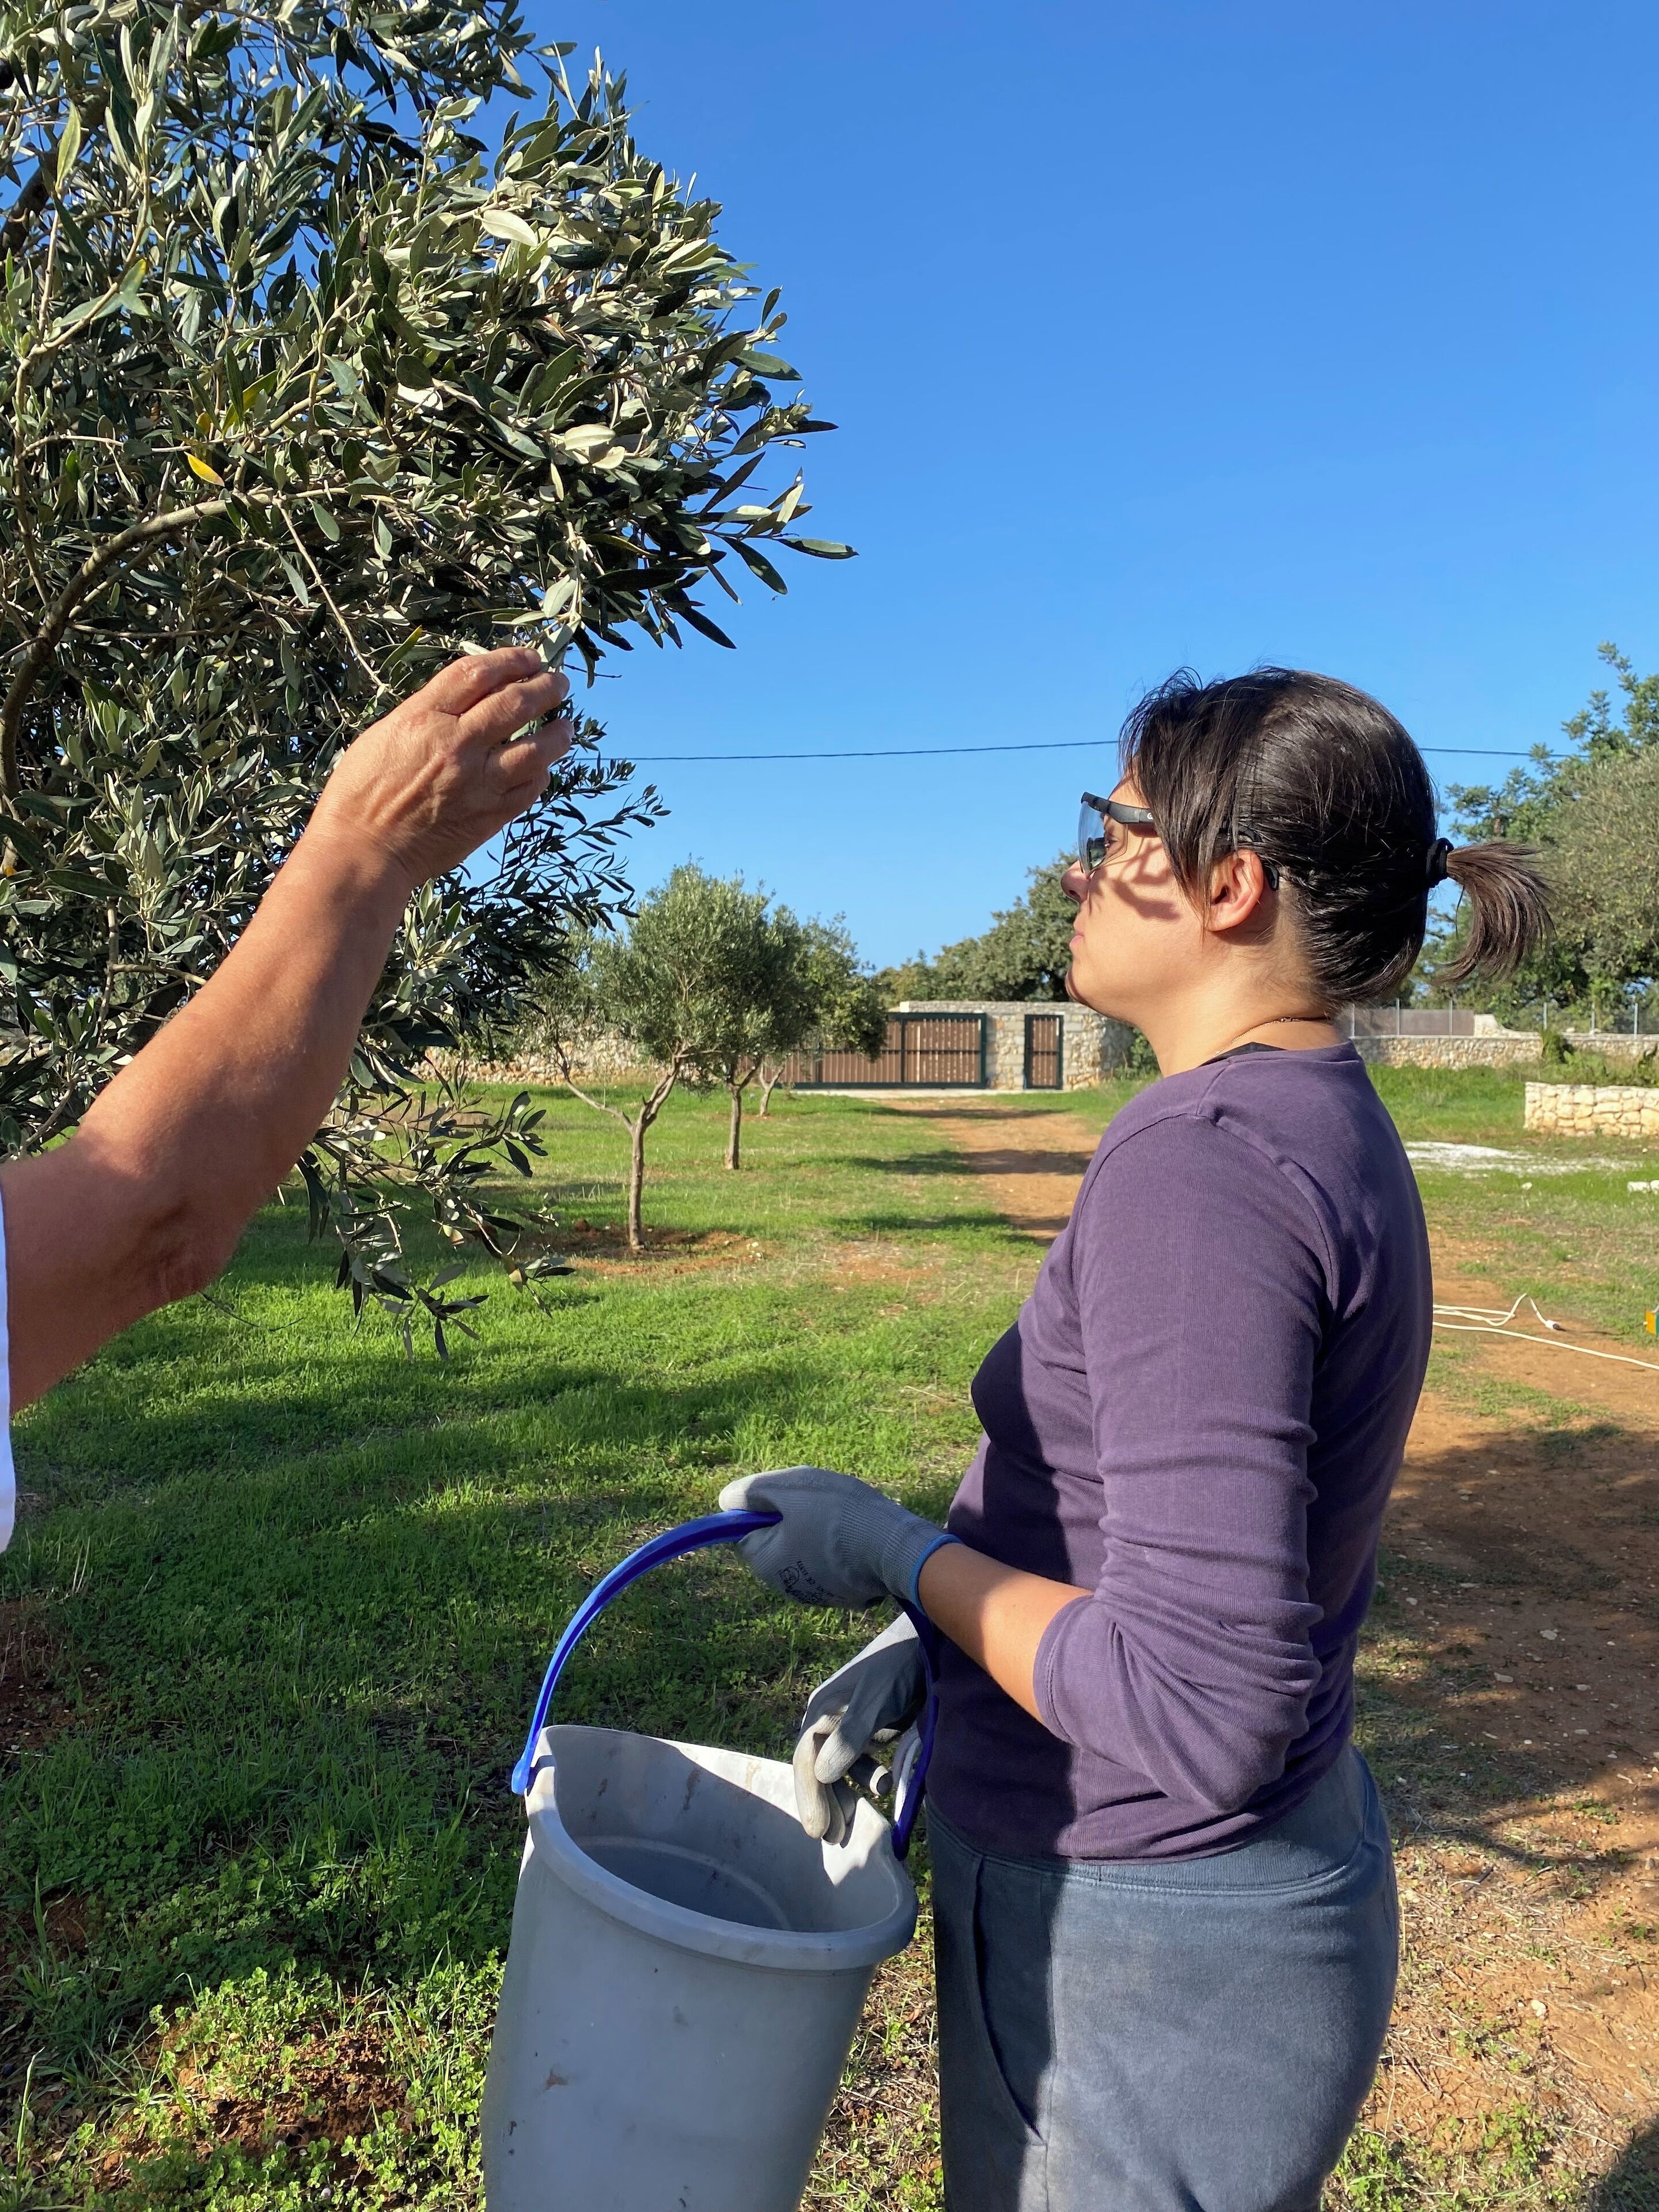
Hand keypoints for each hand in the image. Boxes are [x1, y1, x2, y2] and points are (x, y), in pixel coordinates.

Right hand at [306, 647, 572, 889]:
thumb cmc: (360, 793)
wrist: (363, 851)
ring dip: (558, 733)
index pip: (478, 673)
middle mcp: (457, 745)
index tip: (529, 658)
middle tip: (559, 684)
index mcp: (424, 717)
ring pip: (538, 749)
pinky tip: (543, 768)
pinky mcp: (490, 815)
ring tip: (565, 726)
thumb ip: (427, 714)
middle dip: (546, 687)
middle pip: (516, 703)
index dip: (511, 660)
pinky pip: (530, 789)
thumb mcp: (384, 734)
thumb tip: (468, 699)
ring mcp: (478, 782)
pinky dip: (542, 773)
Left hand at [717, 1466, 957, 1608]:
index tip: (790, 1496)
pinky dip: (840, 1547)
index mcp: (765, 1563)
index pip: (746, 1530)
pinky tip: (856, 1535)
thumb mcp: (788, 1489)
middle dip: (794, 1519)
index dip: (764, 1506)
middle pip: (778, 1540)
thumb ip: (751, 1492)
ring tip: (842, 1517)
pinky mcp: (844, 1594)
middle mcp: (785, 1587)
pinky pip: (832, 1563)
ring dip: (818, 1531)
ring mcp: (817, 1594)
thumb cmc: (837, 1513)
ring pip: (806, 1550)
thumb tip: (726, 1501)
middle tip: (819, 1503)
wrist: (894, 1547)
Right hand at [794, 1614, 925, 1844]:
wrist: (925, 1646)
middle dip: (825, 1803)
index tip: (817, 1830)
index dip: (810, 1796)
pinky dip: (867, 1780)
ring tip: (853, 1824)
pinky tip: (883, 1789)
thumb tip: (823, 1775)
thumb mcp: (873, 1701)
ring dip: (846, 1796)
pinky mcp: (872, 1731)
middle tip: (832, 1838)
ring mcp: (851, 1727)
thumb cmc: (895, 1669)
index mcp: (821, 1711)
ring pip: (840, 1770)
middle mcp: (830, 1721)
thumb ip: (851, 1737)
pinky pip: (861, 1763)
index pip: (806, 1761)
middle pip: (819, 1770)